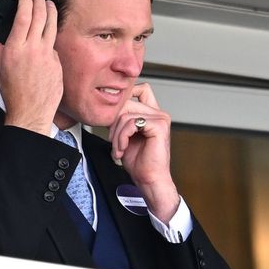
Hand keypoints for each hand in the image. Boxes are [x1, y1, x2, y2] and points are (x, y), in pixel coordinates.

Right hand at [0, 0, 62, 135]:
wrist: (30, 112)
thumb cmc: (14, 93)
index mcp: (16, 48)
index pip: (23, 15)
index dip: (26, 1)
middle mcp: (34, 50)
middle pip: (41, 16)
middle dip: (40, 2)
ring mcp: (48, 56)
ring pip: (52, 27)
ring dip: (51, 12)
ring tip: (50, 5)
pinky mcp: (58, 64)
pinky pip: (54, 46)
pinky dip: (50, 39)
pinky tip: (48, 37)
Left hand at [110, 82, 180, 222]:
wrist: (149, 179)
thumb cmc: (139, 162)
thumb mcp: (125, 135)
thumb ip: (121, 119)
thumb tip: (108, 108)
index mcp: (153, 114)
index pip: (140, 90)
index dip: (124, 98)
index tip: (113, 118)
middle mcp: (159, 114)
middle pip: (127, 103)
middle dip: (114, 122)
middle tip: (113, 140)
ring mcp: (161, 119)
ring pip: (126, 114)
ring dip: (116, 134)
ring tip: (118, 148)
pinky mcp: (159, 126)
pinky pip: (131, 123)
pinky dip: (122, 136)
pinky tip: (123, 148)